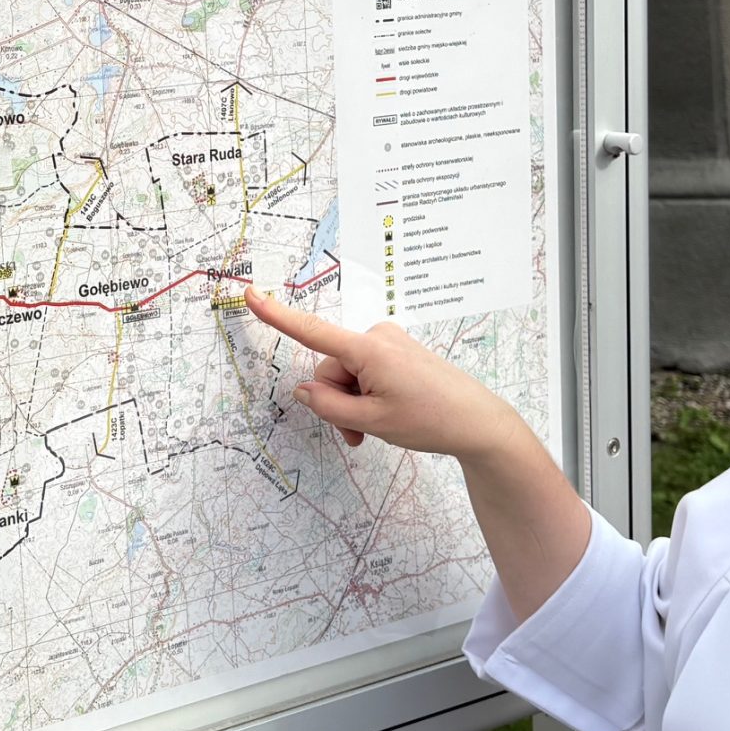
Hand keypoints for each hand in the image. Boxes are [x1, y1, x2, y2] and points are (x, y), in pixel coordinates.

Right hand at [243, 286, 518, 461]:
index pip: (312, 331)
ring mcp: (390, 343)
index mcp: (368, 349)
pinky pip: (367, 373)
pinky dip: (367, 396)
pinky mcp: (399, 352)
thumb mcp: (371, 422)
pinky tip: (385, 416)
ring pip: (348, 375)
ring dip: (353, 404)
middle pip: (332, 370)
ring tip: (373, 431)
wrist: (478, 422)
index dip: (277, 316)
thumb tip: (304, 390)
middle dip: (337, 402)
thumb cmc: (429, 420)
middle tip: (357, 436)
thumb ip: (329, 407)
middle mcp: (377, 337)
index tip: (250, 294)